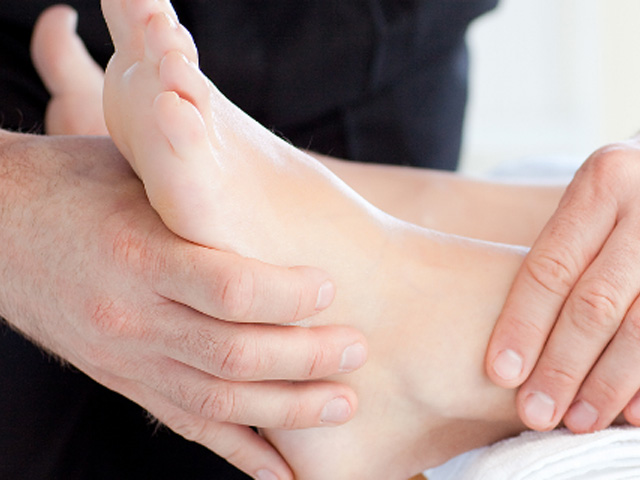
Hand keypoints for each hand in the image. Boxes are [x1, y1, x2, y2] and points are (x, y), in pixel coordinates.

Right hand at [0, 132, 366, 478]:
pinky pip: (186, 426)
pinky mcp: (124, 380)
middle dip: (306, 360)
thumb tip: (265, 176)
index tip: (331, 289)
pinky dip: (239, 451)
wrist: (0, 226)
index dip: (289, 297)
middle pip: (234, 355)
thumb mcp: (139, 170)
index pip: (230, 289)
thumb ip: (198, 187)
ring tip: (342, 404)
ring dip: (288, 410)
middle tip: (358, 351)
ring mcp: (127, 358)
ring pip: (218, 401)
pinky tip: (282, 470)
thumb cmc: (77, 183)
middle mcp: (133, 315)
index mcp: (140, 252)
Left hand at [486, 137, 639, 433]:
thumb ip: (565, 254)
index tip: (501, 373)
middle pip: (594, 303)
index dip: (523, 325)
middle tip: (536, 413)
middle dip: (562, 365)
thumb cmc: (624, 199)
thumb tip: (517, 346)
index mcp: (603, 184)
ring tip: (578, 420)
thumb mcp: (592, 201)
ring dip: (608, 382)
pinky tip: (633, 411)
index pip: (550, 268)